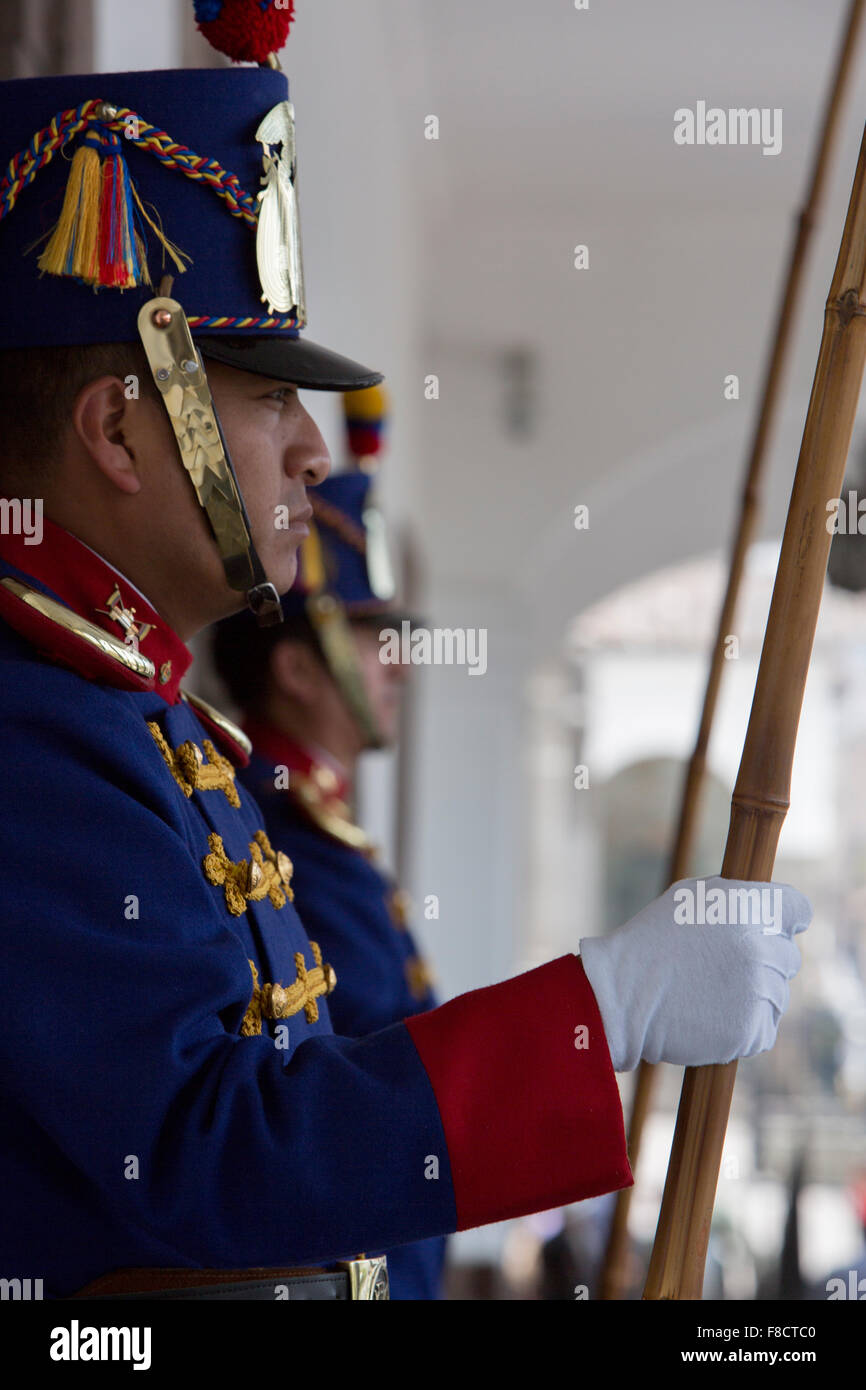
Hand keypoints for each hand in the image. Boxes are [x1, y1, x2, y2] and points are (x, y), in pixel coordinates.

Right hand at [578, 875, 811, 1071]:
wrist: (620, 996)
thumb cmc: (650, 944)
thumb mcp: (688, 898)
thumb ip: (737, 898)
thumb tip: (772, 911)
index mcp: (745, 907)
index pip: (797, 909)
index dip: (786, 920)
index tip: (772, 930)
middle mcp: (758, 947)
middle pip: (788, 957)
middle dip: (762, 962)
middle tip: (720, 969)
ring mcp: (757, 991)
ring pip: (777, 996)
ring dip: (754, 997)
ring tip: (709, 994)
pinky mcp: (751, 1030)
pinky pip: (764, 1030)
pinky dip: (743, 1028)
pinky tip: (711, 1017)